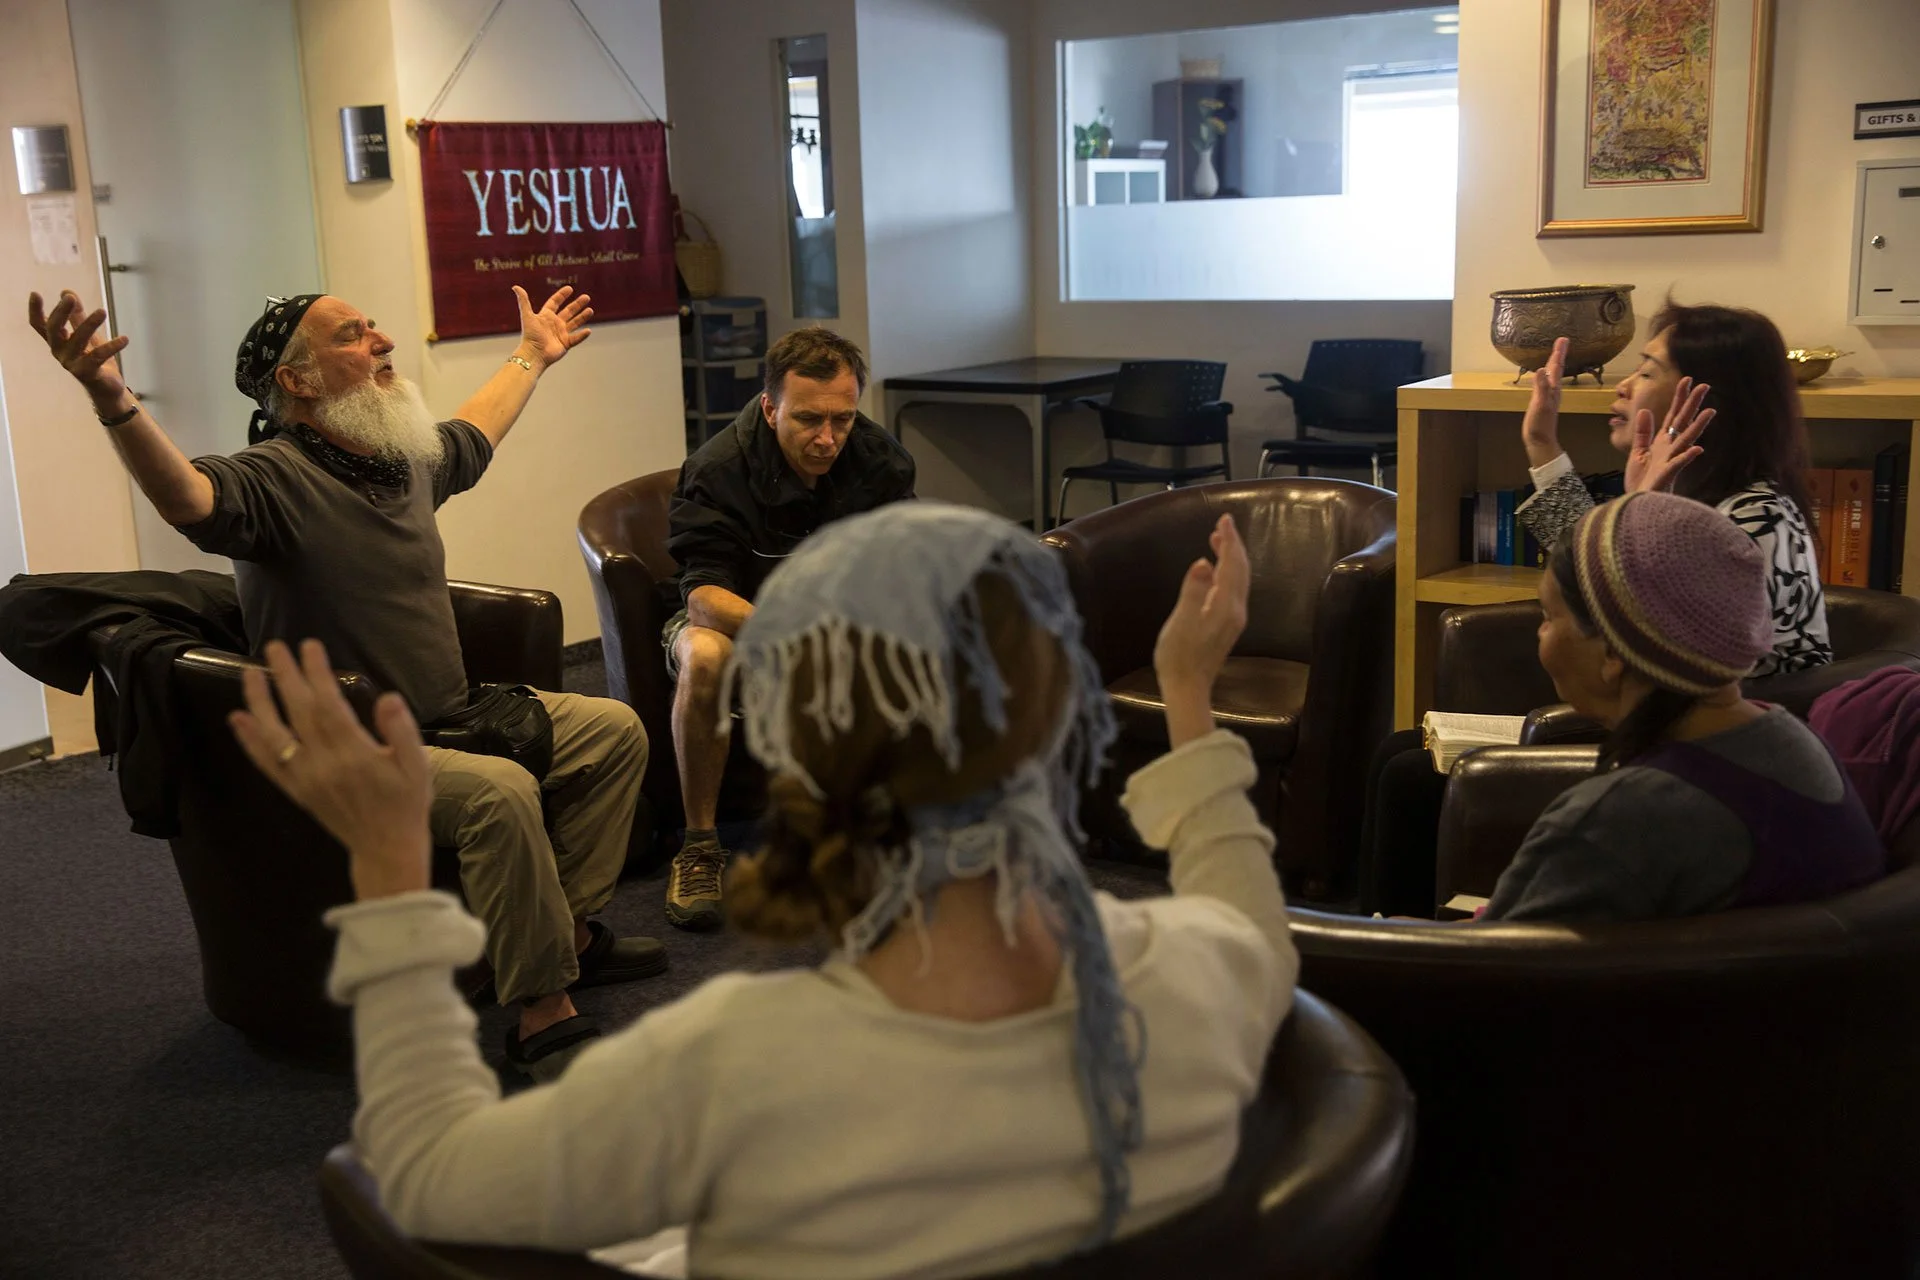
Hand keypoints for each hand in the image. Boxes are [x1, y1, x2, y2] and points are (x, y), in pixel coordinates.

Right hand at [27, 290, 130, 408]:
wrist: (108, 388)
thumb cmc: (95, 360)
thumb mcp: (86, 334)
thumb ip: (77, 316)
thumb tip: (66, 292)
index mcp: (58, 342)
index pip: (40, 325)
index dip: (36, 310)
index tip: (35, 293)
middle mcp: (60, 352)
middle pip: (54, 329)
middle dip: (61, 312)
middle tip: (70, 297)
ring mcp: (71, 364)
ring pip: (78, 340)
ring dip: (89, 324)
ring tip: (103, 311)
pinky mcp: (87, 373)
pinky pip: (98, 357)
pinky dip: (112, 346)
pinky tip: (124, 339)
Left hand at [229, 639, 433, 900]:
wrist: (386, 848)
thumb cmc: (406, 803)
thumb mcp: (417, 766)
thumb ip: (401, 731)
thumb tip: (387, 698)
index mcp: (354, 755)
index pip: (328, 706)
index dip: (317, 675)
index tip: (310, 647)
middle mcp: (323, 765)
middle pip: (298, 713)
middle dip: (286, 677)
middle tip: (275, 647)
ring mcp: (305, 779)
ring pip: (275, 735)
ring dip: (259, 702)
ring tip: (250, 673)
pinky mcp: (296, 790)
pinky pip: (267, 764)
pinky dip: (250, 741)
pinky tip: (238, 720)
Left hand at [512, 284, 592, 369]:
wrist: (534, 354)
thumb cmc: (530, 336)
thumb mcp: (527, 316)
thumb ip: (523, 301)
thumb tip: (515, 287)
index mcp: (546, 316)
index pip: (555, 302)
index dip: (562, 295)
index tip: (570, 289)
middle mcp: (554, 324)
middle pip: (568, 311)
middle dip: (577, 304)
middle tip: (586, 297)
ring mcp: (561, 334)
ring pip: (574, 323)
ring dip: (582, 317)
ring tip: (590, 310)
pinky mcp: (565, 344)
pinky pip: (576, 338)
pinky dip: (582, 335)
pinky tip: (588, 330)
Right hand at [1154, 514, 1249, 741]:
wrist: (1187, 688)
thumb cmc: (1178, 657)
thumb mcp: (1181, 623)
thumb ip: (1193, 592)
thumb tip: (1203, 563)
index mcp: (1225, 606)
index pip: (1231, 564)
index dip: (1229, 540)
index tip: (1223, 519)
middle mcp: (1236, 610)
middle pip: (1240, 569)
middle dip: (1233, 544)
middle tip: (1223, 523)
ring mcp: (1234, 619)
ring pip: (1239, 579)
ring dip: (1232, 557)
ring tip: (1218, 540)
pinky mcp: (1228, 625)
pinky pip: (1234, 589)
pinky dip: (1228, 572)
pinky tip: (1216, 572)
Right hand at [1520, 336, 1567, 468]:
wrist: (1540, 441)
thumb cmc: (1540, 425)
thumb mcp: (1539, 405)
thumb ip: (1541, 388)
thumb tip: (1540, 369)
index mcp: (1553, 389)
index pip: (1555, 367)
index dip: (1558, 353)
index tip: (1563, 339)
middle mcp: (1553, 390)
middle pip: (1555, 368)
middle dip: (1558, 354)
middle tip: (1562, 341)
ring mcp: (1548, 396)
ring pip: (1551, 375)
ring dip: (1553, 363)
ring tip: (1554, 354)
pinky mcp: (1542, 401)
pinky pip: (1545, 383)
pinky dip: (1544, 375)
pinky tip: (1542, 375)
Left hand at [1625, 376, 1711, 492]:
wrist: (1636, 503)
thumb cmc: (1640, 481)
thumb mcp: (1637, 453)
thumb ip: (1642, 433)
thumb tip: (1644, 410)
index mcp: (1662, 442)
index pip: (1673, 416)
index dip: (1680, 398)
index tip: (1687, 380)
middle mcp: (1670, 449)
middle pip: (1683, 423)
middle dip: (1693, 405)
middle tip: (1705, 386)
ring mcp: (1670, 461)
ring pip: (1686, 441)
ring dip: (1698, 427)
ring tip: (1710, 412)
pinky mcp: (1667, 476)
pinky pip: (1679, 464)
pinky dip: (1687, 456)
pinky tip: (1698, 448)